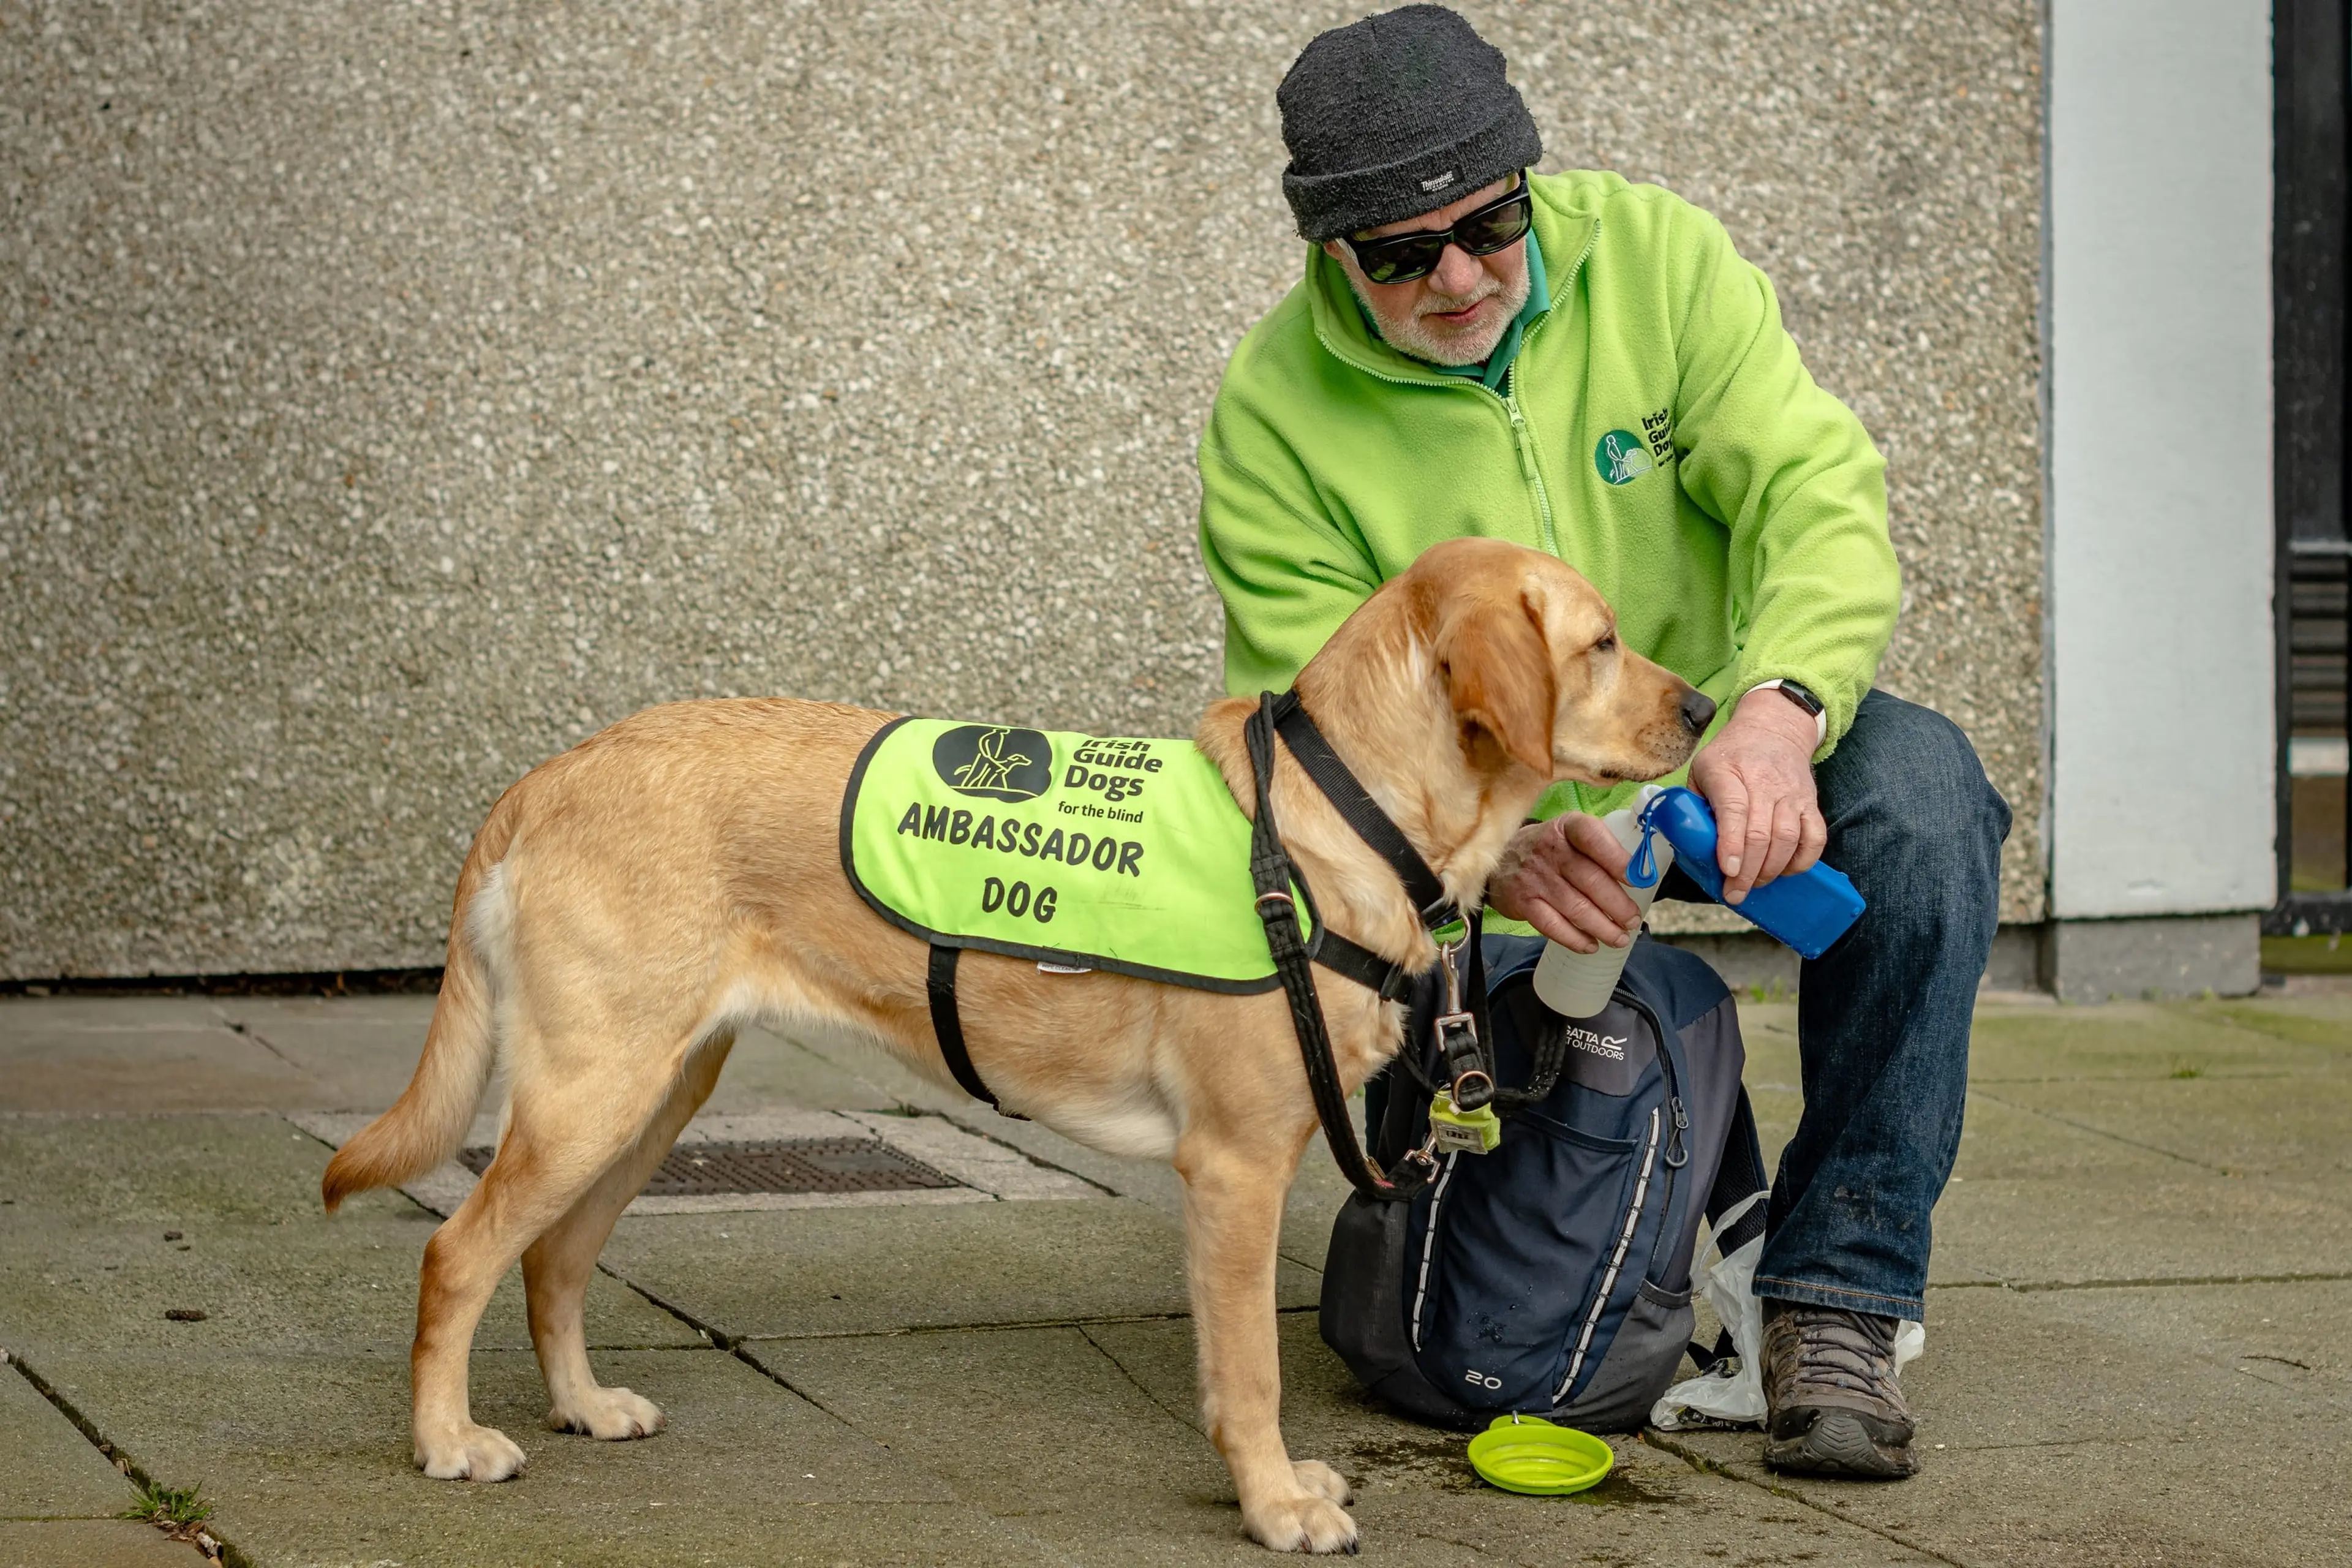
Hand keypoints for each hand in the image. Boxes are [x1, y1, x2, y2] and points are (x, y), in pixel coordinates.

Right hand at [1488, 813, 1643, 953]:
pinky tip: (1590, 945)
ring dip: (1602, 927)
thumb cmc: (1549, 849)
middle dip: (1618, 905)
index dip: (1617, 859)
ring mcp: (1535, 878)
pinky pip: (1553, 926)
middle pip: (1590, 880)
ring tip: (1620, 938)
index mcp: (1567, 828)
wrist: (1499, 858)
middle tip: (1632, 921)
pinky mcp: (1523, 903)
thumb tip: (1641, 874)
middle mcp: (1550, 850)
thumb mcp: (1570, 835)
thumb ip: (1600, 848)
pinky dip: (1575, 939)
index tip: (1636, 880)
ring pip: (1576, 908)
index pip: (1593, 837)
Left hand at [1688, 689, 1825, 904]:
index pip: (1734, 811)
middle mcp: (1764, 783)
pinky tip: (1785, 871)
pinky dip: (1803, 861)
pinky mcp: (1810, 802)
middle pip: (1761, 834)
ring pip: (1788, 839)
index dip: (1731, 844)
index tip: (1728, 870)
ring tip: (1755, 884)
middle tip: (1735, 893)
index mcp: (1729, 773)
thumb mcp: (1702, 770)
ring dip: (1771, 870)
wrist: (1773, 728)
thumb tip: (1692, 846)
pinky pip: (1815, 837)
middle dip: (1748, 871)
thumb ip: (1695, 805)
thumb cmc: (1730, 755)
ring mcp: (1791, 794)